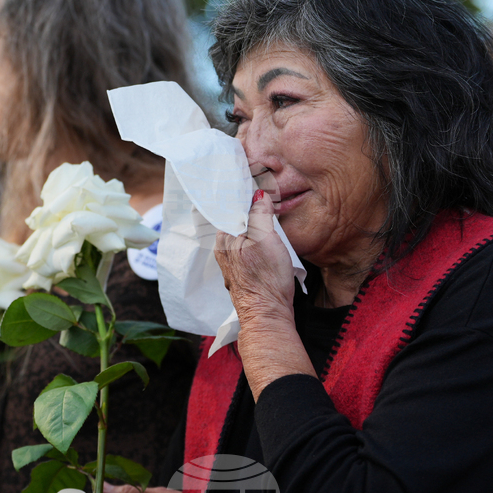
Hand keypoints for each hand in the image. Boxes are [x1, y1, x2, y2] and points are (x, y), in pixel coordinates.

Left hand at [215, 190, 314, 398]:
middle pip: (235, 218)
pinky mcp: (245, 270)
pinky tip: (266, 232)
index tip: (251, 177)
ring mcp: (233, 261)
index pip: (228, 205)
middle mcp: (224, 248)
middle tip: (261, 187)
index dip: (241, 191)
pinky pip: (248, 244)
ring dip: (253, 220)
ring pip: (243, 231)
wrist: (269, 315)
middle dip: (246, 204)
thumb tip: (258, 193)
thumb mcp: (265, 238)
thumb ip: (259, 213)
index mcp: (224, 237)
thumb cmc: (266, 279)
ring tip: (264, 204)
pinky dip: (256, 235)